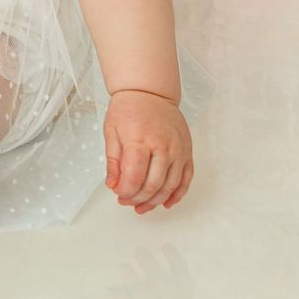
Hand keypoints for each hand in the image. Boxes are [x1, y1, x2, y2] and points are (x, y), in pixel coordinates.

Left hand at [103, 89, 192, 214]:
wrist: (150, 91)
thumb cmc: (129, 109)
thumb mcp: (111, 132)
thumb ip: (113, 161)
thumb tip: (113, 185)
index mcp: (140, 140)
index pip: (134, 177)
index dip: (125, 191)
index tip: (118, 193)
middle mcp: (163, 146)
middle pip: (153, 185)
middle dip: (138, 198)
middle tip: (126, 201)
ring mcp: (178, 150)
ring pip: (170, 186)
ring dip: (155, 201)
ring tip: (142, 207)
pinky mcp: (187, 151)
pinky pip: (186, 179)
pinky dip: (177, 194)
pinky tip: (166, 202)